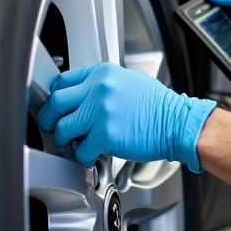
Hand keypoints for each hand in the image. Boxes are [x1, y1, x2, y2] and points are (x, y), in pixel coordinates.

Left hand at [36, 62, 216, 171]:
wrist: (178, 123)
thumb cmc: (159, 107)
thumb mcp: (130, 81)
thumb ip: (104, 85)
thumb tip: (84, 95)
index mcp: (103, 73)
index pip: (62, 82)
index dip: (56, 99)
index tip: (57, 108)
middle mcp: (100, 88)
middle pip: (56, 103)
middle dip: (52, 119)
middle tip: (57, 128)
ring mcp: (101, 112)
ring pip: (63, 128)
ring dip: (66, 140)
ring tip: (77, 143)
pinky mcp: (106, 135)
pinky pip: (80, 150)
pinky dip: (83, 156)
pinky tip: (93, 153)